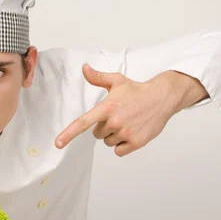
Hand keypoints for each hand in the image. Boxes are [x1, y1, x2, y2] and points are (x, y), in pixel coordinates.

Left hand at [55, 64, 183, 156]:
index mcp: (107, 107)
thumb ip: (98, 77)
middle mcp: (115, 122)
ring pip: (108, 142)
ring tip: (127, 122)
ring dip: (114, 136)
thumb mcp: (117, 81)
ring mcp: (126, 133)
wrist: (162, 97)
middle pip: (97, 134)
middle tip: (118, 116)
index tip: (58, 144)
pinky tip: (132, 132)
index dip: (68, 134)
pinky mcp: (136, 142)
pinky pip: (119, 151)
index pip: (83, 122)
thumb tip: (84, 68)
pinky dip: (123, 145)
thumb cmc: (137, 90)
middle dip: (104, 127)